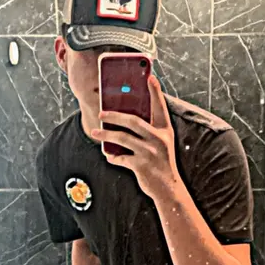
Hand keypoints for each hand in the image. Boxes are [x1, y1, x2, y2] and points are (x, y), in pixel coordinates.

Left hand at [91, 75, 180, 199]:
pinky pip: (121, 158)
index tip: (150, 76)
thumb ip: (149, 132)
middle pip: (133, 121)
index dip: (155, 92)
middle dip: (114, 115)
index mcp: (164, 131)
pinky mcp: (141, 165)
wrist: (169, 188)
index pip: (160, 107)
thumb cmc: (161, 163)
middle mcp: (158, 139)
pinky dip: (113, 157)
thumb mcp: (161, 144)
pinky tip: (108, 155)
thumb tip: (124, 120)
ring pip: (122, 138)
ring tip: (95, 132)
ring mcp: (150, 152)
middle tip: (101, 113)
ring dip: (106, 135)